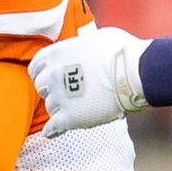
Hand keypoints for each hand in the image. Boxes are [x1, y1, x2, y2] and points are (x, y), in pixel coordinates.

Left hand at [28, 24, 152, 137]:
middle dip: (51, 90)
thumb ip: (82, 45)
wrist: (134, 73)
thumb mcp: (96, 38)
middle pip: (41, 87)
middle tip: (66, 93)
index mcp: (56, 54)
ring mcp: (59, 97)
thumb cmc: (121, 51)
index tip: (47, 77)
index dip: (42, 73)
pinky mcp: (69, 117)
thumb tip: (85, 45)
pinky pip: (53, 128)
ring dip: (59, 108)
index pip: (36, 66)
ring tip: (74, 109)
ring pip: (50, 107)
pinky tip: (54, 132)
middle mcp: (52, 75)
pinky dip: (52, 131)